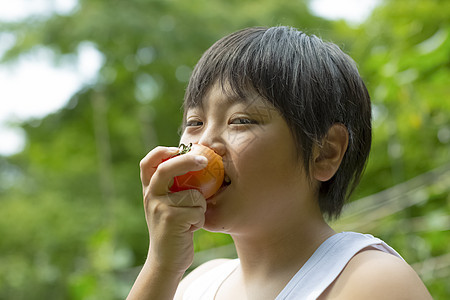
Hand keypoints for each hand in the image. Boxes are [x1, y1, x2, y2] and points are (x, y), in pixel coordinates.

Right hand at [140, 146, 208, 273]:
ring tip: (191, 220)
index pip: (148, 163)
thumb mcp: (167, 206)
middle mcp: (151, 196)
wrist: (165, 261)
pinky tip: (190, 229)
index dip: (162, 151)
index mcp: (150, 190)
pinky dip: (200, 220)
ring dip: (200, 207)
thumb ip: (174, 188)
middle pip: (167, 168)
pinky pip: (198, 210)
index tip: (178, 148)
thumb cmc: (174, 230)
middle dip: (187, 160)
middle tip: (204, 160)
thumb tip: (198, 164)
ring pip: (193, 195)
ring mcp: (159, 208)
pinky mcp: (171, 219)